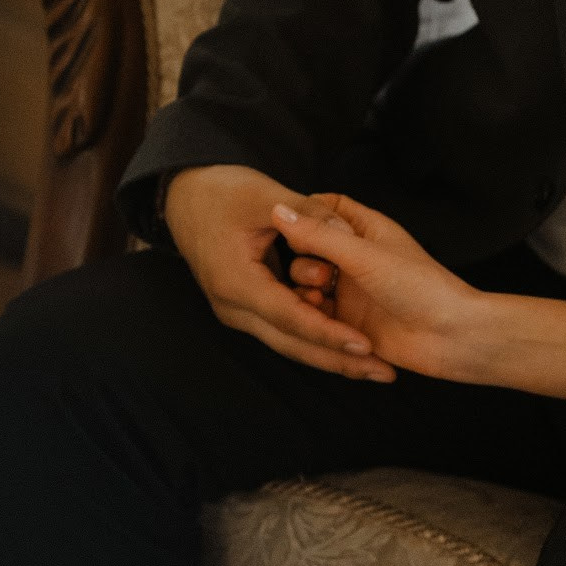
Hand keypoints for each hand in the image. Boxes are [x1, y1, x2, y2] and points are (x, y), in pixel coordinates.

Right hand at [163, 165, 393, 380]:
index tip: (364, 343)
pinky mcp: (252, 307)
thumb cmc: (220, 192)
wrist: (184, 196)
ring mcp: (241, 310)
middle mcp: (235, 305)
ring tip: (377, 369)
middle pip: (292, 342)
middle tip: (382, 372)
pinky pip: (287, 329)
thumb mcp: (264, 194)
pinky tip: (352, 349)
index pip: (289, 316)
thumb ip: (309, 213)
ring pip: (291, 342)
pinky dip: (319, 337)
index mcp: (235, 281)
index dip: (327, 332)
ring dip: (333, 355)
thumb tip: (345, 232)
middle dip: (338, 359)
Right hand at [272, 195, 496, 382]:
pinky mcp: (345, 324)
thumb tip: (279, 210)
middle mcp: (352, 260)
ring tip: (322, 301)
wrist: (450, 337)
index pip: (324, 208)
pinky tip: (323, 325)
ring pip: (304, 288)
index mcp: (364, 230)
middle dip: (303, 264)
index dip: (303, 215)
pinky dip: (311, 322)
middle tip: (322, 278)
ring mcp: (348, 292)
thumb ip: (320, 235)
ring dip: (304, 296)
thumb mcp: (365, 255)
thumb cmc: (422, 287)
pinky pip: (314, 319)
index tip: (286, 227)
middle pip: (306, 251)